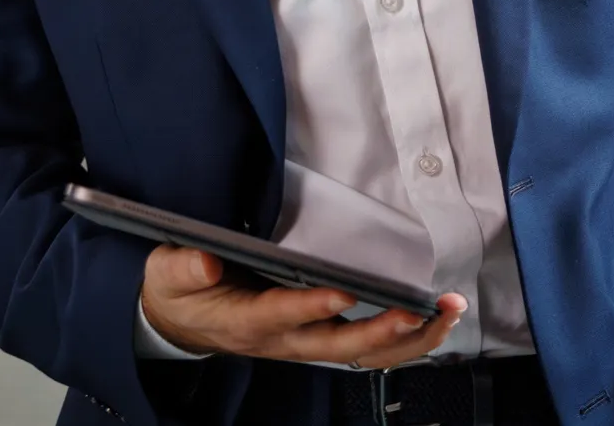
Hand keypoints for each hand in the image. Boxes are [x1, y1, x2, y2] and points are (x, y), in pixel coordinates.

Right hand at [139, 246, 464, 367]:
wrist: (181, 323)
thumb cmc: (180, 291)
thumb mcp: (168, 272)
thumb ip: (185, 266)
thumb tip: (208, 258)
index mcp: (244, 320)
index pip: (280, 316)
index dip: (312, 306)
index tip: (343, 290)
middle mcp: (281, 340)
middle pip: (337, 347)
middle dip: (382, 332)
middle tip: (418, 310)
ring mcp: (303, 344)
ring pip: (362, 355)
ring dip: (408, 340)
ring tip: (446, 313)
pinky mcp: (317, 340)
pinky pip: (366, 351)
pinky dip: (403, 340)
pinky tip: (434, 321)